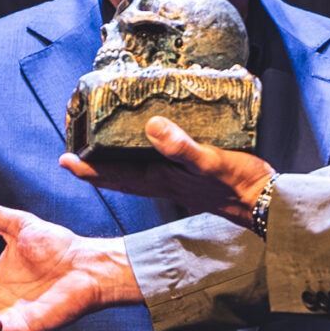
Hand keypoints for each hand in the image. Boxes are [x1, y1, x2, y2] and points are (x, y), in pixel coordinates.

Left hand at [61, 116, 273, 223]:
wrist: (266, 203)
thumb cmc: (238, 184)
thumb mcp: (209, 162)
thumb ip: (181, 147)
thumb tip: (151, 126)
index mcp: (161, 179)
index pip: (115, 175)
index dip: (88, 168)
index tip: (63, 161)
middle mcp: (163, 182)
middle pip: (119, 176)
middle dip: (94, 166)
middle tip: (71, 156)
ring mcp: (177, 182)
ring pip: (135, 173)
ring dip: (115, 164)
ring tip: (98, 151)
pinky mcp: (192, 178)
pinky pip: (157, 167)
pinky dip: (144, 157)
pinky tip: (148, 147)